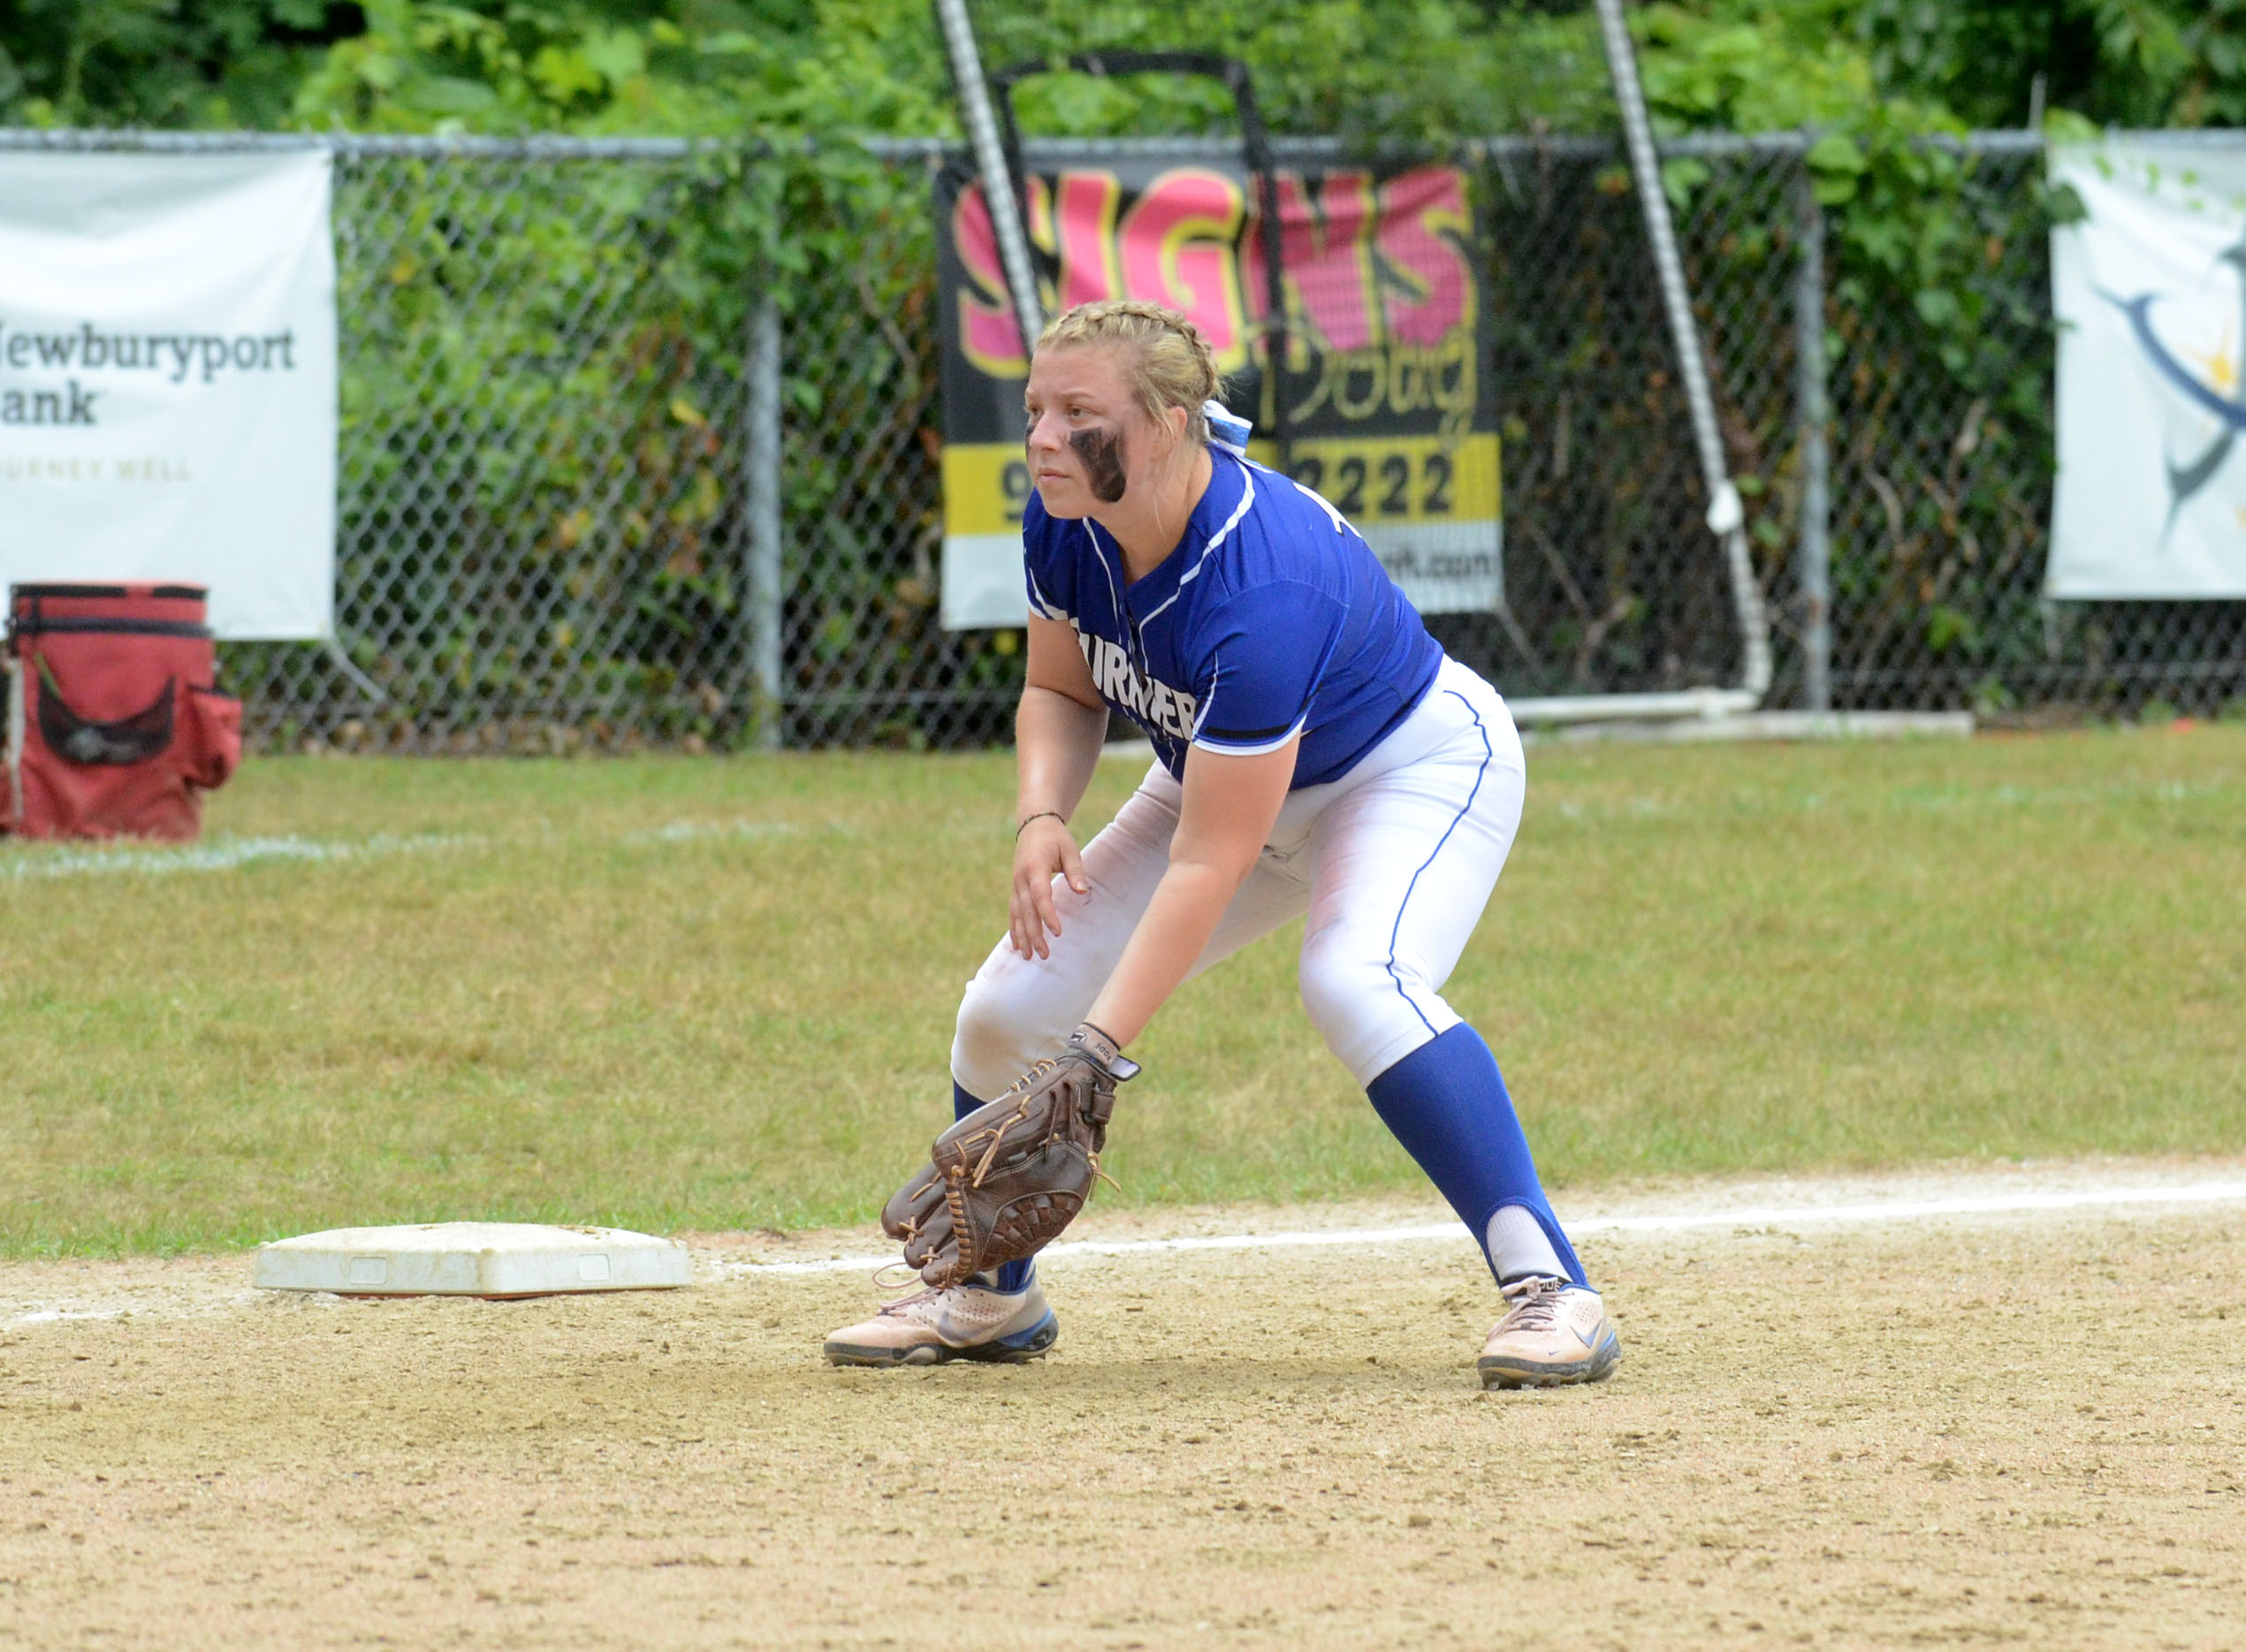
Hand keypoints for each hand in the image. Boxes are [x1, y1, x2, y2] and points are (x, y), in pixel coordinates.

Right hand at [1010, 814, 1088, 959]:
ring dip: (1023, 936)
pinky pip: (1013, 912)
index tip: (1058, 933)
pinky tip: (1018, 946)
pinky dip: (1014, 929)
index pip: (1041, 896)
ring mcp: (1016, 884)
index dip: (1048, 915)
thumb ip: (1076, 871)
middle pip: (1027, 911)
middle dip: (1034, 934)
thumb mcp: (1070, 849)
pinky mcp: (1015, 888)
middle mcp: (1021, 878)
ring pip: (1017, 914)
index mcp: (1035, 867)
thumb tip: (1082, 892)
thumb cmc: (1055, 838)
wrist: (1033, 824)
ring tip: (1029, 957)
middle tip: (1044, 955)